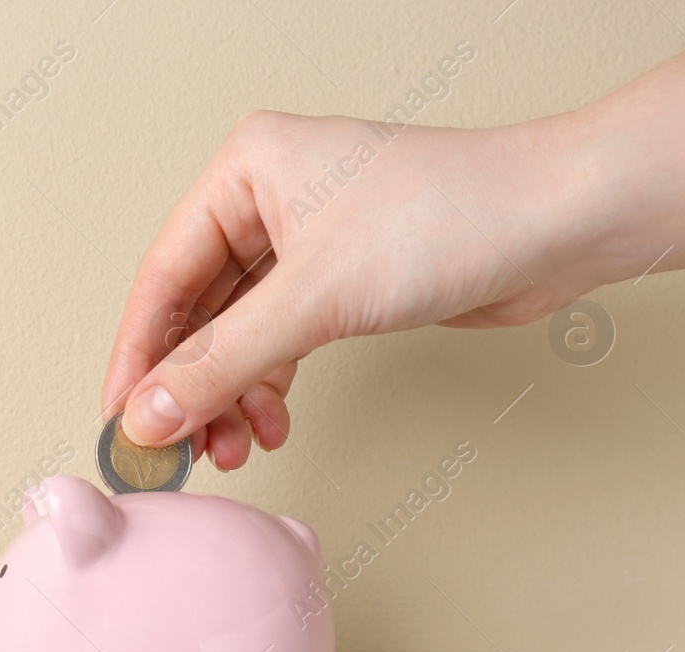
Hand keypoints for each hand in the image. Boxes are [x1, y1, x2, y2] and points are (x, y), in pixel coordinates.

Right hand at [101, 109, 604, 467]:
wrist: (561, 222)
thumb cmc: (454, 215)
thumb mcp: (314, 299)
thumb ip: (221, 364)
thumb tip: (149, 415)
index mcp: (245, 169)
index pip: (163, 277)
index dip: (139, 358)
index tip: (122, 422)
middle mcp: (268, 198)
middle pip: (197, 312)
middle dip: (192, 387)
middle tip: (178, 449)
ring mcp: (307, 240)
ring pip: (238, 335)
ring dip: (231, 397)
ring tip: (233, 447)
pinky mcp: (342, 279)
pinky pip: (279, 342)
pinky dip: (270, 387)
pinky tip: (272, 423)